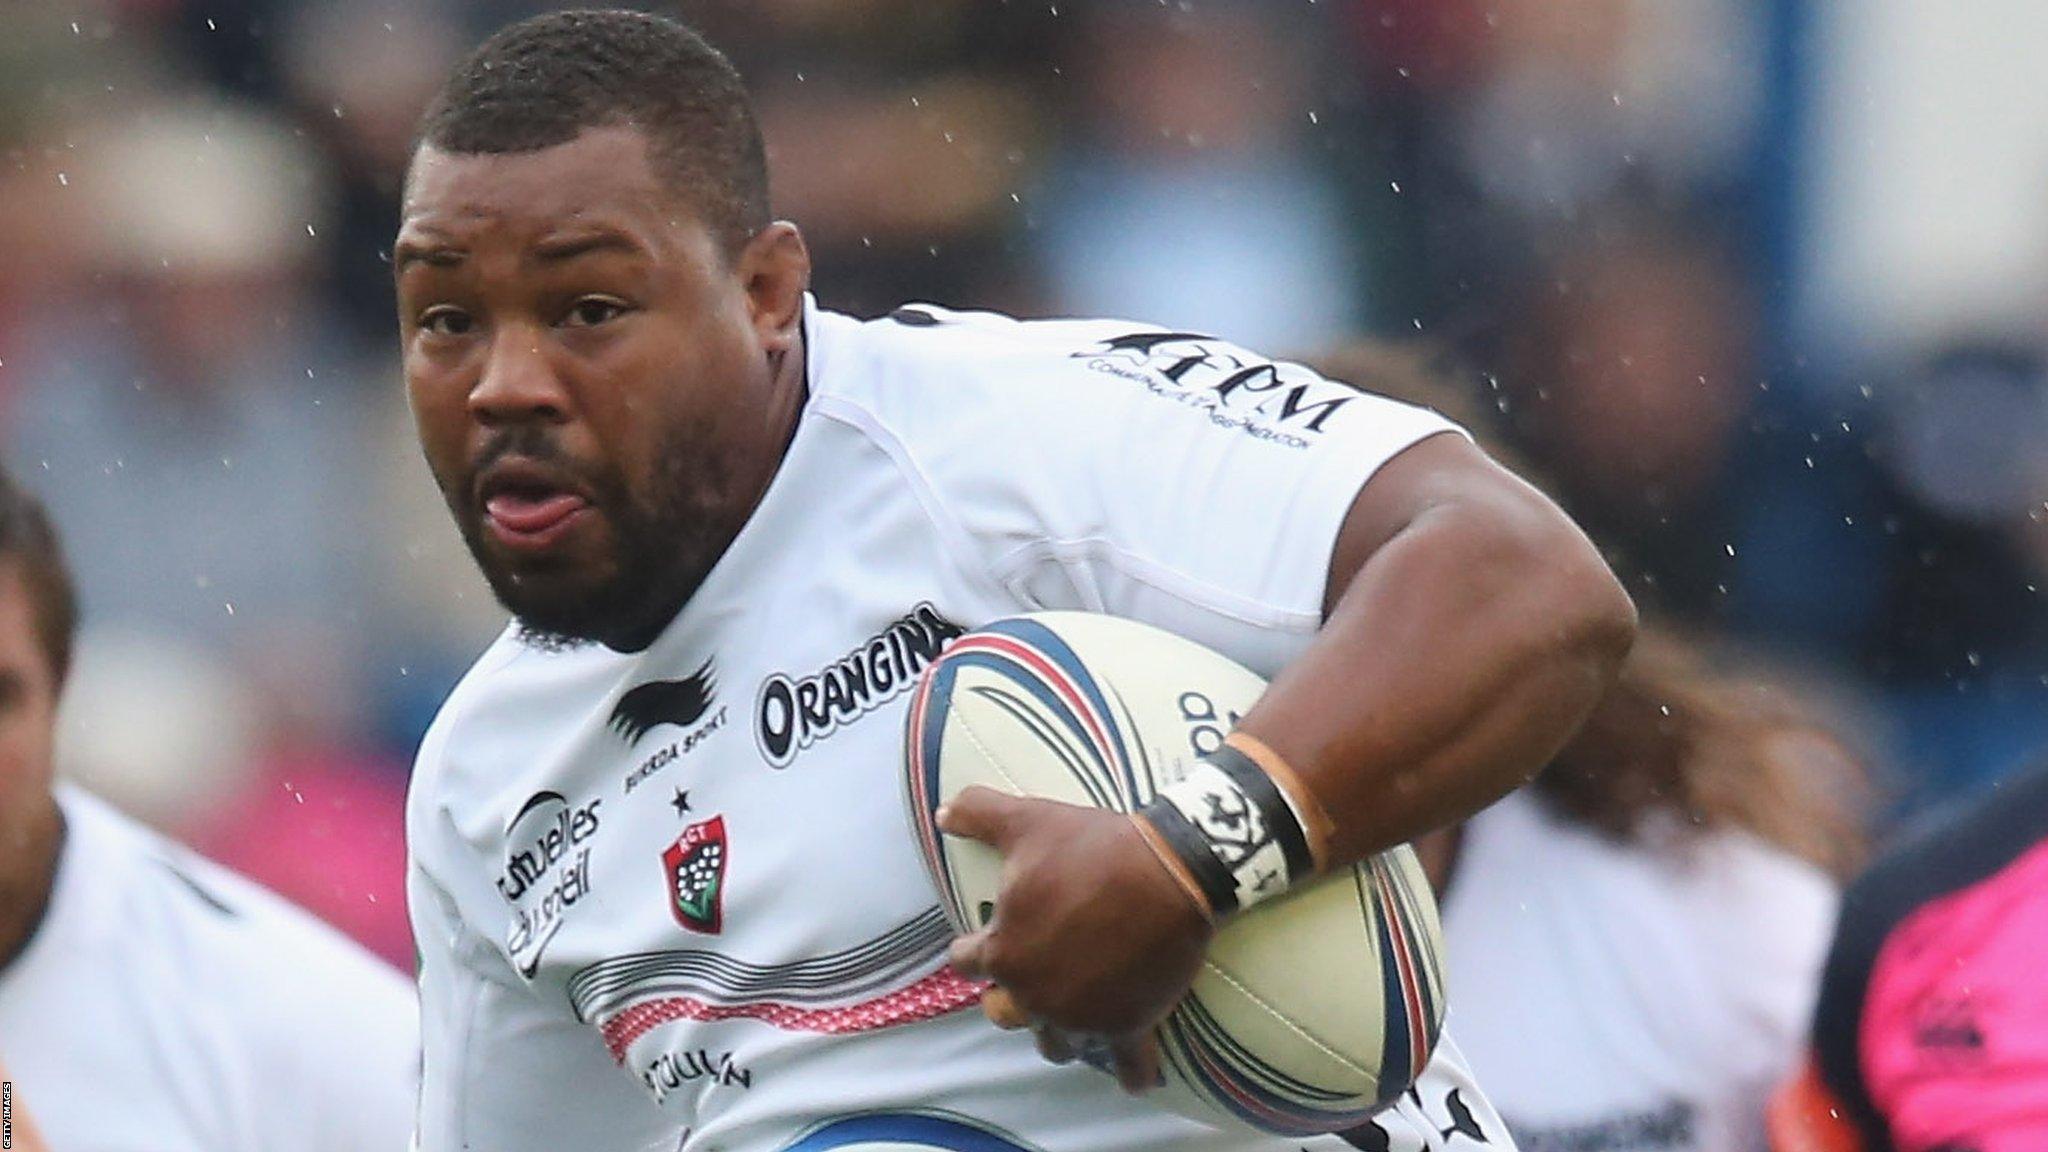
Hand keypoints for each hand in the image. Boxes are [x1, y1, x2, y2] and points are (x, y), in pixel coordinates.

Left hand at [938, 786, 1212, 1092]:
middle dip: (1010, 996)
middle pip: (1004, 1013)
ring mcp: (1082, 1018)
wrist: (1168, 869)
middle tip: (1030, 975)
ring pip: (1055, 1045)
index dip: (975, 949)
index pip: (967, 963)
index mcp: (1003, 953)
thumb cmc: (1092, 847)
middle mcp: (1035, 996)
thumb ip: (979, 814)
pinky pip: (1129, 1068)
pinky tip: (1133, 1077)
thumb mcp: (1028, 821)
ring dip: (1058, 1031)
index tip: (987, 939)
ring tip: (1070, 1016)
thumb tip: (943, 812)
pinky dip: (1132, 1074)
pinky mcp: (1129, 1027)